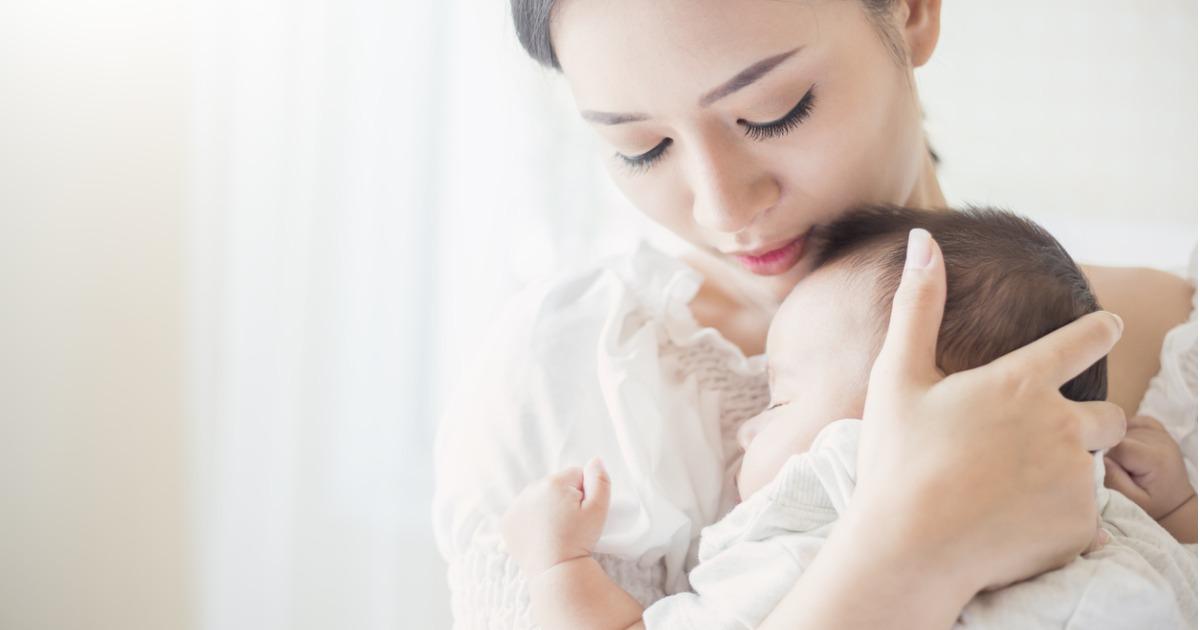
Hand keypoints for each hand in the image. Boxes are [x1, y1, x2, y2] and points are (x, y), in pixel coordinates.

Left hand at [500, 457, 610, 576]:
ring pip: (538, 498)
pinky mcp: (507, 522)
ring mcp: (516, 505)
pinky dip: (530, 520)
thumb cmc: (579, 540)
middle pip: (555, 486)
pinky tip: (539, 535)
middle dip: (563, 499)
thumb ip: (600, 480)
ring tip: (555, 531)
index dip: (584, 493)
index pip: (575, 475)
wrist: (555, 571)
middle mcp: (530, 489)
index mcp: (553, 483)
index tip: (581, 513)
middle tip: (569, 524)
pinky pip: (523, 512)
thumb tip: (595, 460)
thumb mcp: (599, 509)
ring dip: (546, 508)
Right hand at [854, 229, 1126, 594]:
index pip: (1084, 341)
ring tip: (1006, 492)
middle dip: (1084, 424)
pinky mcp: (1079, 527)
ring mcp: (1076, 480)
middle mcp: (1062, 426)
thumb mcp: (898, 375)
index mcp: (1021, 383)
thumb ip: (917, 305)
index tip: (1110, 326)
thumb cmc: (898, 459)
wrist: (909, 549)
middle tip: (1032, 443)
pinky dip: (1053, 520)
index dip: (1099, 330)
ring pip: (1091, 469)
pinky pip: (1081, 518)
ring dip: (1062, 474)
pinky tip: (1009, 524)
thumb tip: (922, 239)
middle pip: (1108, 416)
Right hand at [1104, 415, 1194, 519]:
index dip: (1104, 455)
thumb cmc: (1153, 504)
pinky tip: (1125, 444)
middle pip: (1119, 435)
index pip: (1117, 445)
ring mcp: (1161, 433)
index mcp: (1155, 458)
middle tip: (1115, 468)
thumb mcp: (1131, 499)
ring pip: (1124, 427)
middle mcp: (1160, 440)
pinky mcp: (1159, 430)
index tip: (1105, 469)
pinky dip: (1125, 430)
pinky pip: (1135, 421)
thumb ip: (1113, 478)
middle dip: (1110, 450)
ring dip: (1117, 441)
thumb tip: (1096, 457)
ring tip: (1122, 459)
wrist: (1177, 502)